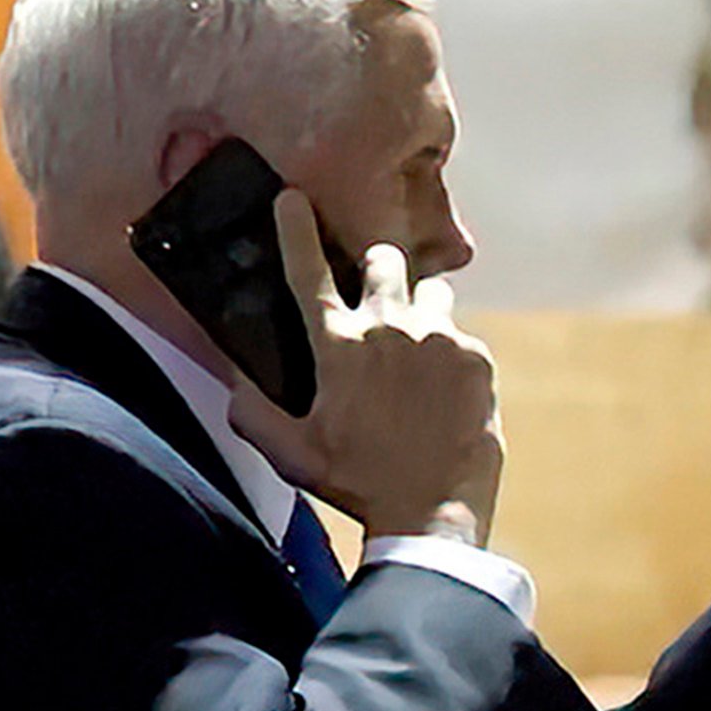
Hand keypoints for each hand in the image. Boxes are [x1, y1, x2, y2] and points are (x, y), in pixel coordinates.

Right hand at [220, 188, 501, 546]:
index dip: (295, 228)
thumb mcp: (292, 453)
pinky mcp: (475, 357)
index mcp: (337, 346)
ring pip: (431, 290)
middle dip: (378, 268)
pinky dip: (451, 356)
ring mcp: (437, 338)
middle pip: (383, 260)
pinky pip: (461, 338)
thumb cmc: (357, 484)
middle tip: (378, 298)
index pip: (306, 271)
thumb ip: (254, 413)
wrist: (430, 512)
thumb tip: (234, 384)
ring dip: (420, 308)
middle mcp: (387, 327)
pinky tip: (443, 393)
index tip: (293, 197)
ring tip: (417, 350)